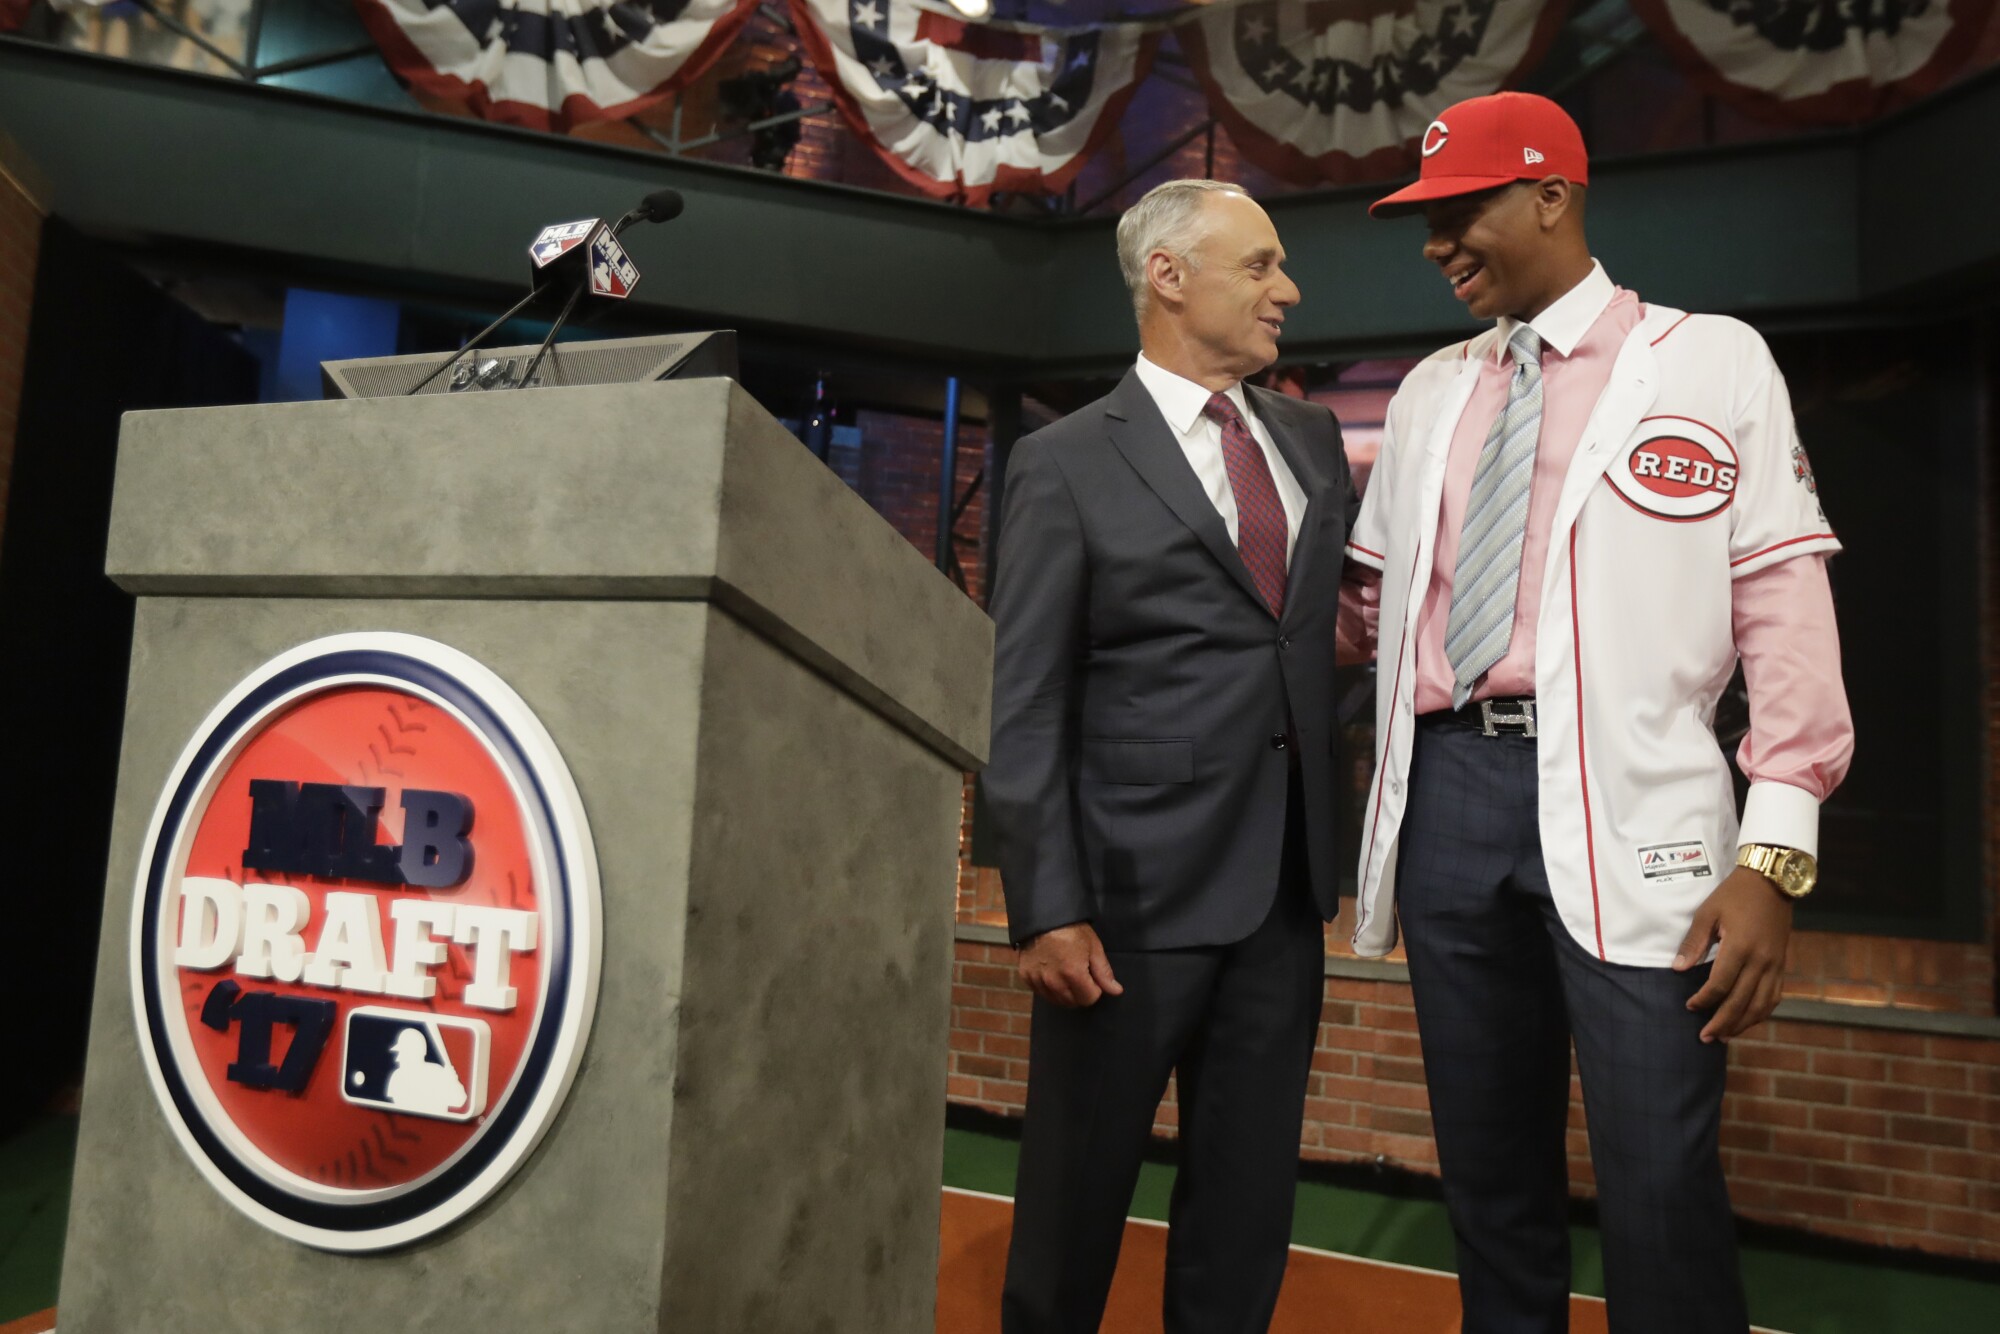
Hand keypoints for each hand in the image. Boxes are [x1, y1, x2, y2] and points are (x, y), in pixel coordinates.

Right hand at [1016, 922, 1123, 1008]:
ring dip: (1065, 992)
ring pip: (1057, 1001)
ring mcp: (1037, 980)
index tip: (1092, 976)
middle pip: (1073, 1002)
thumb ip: (1104, 973)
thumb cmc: (1071, 929)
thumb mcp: (1093, 947)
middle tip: (1080, 973)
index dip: (1095, 988)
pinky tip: (1052, 972)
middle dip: (1080, 992)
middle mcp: (1053, 981)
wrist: (1044, 916)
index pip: (1089, 999)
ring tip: (1065, 972)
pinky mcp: (1026, 976)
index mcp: (1073, 974)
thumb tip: (1116, 991)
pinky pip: (1042, 993)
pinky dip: (1049, 988)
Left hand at [1675, 866, 1793, 1042]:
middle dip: (1722, 1023)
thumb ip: (1694, 942)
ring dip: (1743, 1024)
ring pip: (1761, 1005)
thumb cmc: (1735, 894)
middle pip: (1741, 1002)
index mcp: (1741, 947)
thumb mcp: (1708, 912)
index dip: (1704, 1000)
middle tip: (1705, 1038)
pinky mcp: (1783, 965)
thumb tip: (1678, 968)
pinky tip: (1747, 1020)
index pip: (1720, 985)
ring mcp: (1775, 965)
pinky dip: (1761, 1012)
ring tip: (1725, 1037)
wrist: (1772, 881)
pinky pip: (1775, 996)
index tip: (1689, 1007)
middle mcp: (1762, 961)